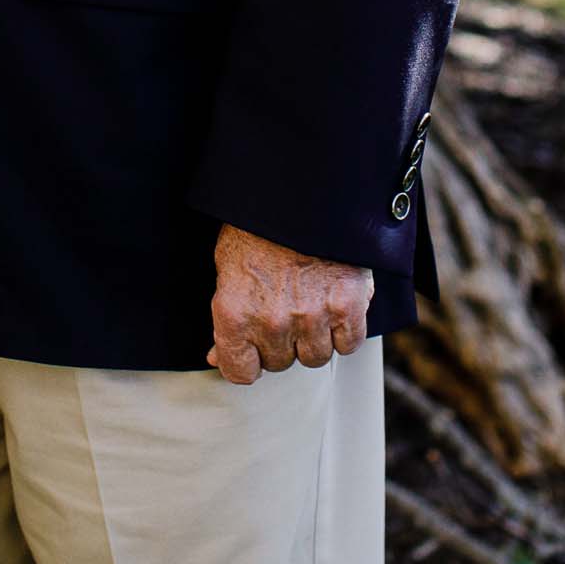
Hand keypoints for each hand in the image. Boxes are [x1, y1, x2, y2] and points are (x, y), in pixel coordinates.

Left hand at [206, 224, 373, 384]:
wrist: (300, 190)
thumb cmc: (258, 225)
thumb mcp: (228, 267)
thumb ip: (226, 316)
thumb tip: (216, 355)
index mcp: (234, 313)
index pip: (239, 372)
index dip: (247, 361)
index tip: (252, 349)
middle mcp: (271, 322)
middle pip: (280, 363)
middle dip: (280, 342)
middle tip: (283, 309)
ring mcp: (311, 316)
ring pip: (315, 357)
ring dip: (313, 338)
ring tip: (309, 304)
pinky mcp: (347, 306)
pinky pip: (348, 343)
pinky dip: (344, 330)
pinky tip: (334, 306)